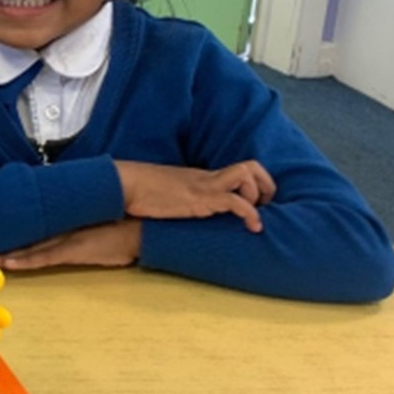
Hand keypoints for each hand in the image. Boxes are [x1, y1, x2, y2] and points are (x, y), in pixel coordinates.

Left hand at [0, 220, 141, 271]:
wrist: (142, 226)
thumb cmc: (118, 222)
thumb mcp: (90, 214)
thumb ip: (69, 214)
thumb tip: (49, 215)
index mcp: (61, 215)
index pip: (28, 220)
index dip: (6, 225)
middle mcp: (59, 224)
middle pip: (23, 233)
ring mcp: (66, 238)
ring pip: (29, 246)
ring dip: (6, 253)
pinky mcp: (74, 251)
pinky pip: (45, 257)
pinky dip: (26, 261)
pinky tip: (10, 264)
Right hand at [115, 159, 275, 232]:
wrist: (126, 185)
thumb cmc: (140, 192)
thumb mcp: (167, 194)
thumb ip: (180, 198)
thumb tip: (180, 210)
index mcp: (202, 177)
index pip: (239, 169)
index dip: (257, 183)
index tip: (259, 204)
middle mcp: (208, 178)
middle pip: (251, 166)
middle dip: (267, 185)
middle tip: (266, 206)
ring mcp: (205, 186)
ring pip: (247, 175)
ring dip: (258, 195)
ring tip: (256, 218)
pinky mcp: (200, 198)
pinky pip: (235, 201)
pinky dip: (250, 213)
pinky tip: (253, 227)